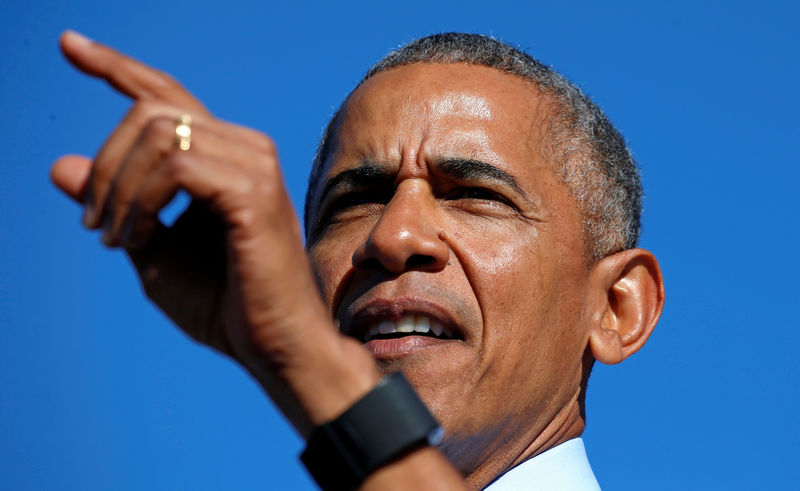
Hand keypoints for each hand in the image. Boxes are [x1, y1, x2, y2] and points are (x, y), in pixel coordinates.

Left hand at [51, 31, 379, 433]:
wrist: (273, 346)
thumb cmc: (225, 305)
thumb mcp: (150, 248)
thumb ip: (113, 203)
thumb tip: (59, 164)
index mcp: (227, 156)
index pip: (166, 94)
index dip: (115, 66)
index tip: (68, 46)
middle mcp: (246, 148)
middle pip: (150, 110)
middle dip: (106, 165)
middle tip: (95, 225)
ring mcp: (255, 164)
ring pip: (157, 134)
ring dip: (117, 188)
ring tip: (115, 238)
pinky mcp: (254, 190)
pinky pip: (173, 166)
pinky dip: (139, 201)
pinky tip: (139, 236)